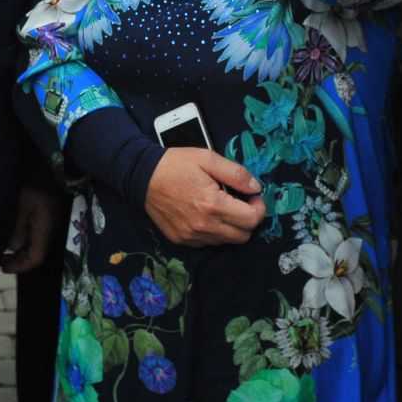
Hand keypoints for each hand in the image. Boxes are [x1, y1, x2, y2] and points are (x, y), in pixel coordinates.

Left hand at [2, 188, 62, 273]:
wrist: (49, 169)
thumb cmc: (36, 185)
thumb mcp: (23, 205)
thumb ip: (18, 227)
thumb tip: (12, 247)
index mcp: (44, 230)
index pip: (36, 258)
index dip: (20, 266)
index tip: (3, 268)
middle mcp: (48, 230)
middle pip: (35, 253)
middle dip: (18, 260)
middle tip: (0, 260)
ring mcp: (47, 223)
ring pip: (34, 244)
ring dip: (19, 250)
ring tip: (3, 250)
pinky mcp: (44, 216)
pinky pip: (34, 234)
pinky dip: (22, 239)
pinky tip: (12, 236)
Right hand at [142, 150, 266, 246]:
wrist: (142, 176)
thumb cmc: (175, 165)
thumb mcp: (208, 158)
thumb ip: (236, 173)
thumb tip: (256, 188)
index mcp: (213, 204)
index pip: (252, 220)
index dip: (259, 208)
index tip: (252, 197)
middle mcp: (204, 225)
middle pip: (243, 236)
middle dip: (248, 219)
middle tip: (240, 202)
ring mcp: (192, 235)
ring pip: (227, 241)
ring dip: (231, 227)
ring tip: (221, 207)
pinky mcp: (182, 239)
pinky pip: (209, 243)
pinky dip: (214, 231)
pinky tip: (206, 214)